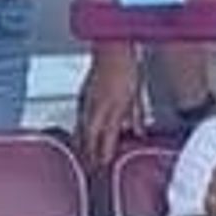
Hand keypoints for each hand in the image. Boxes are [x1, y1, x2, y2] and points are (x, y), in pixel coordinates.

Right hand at [73, 43, 144, 164]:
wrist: (112, 49)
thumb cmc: (125, 68)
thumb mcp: (136, 95)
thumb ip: (134, 115)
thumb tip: (136, 130)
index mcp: (113, 109)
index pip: (107, 139)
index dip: (105, 155)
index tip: (104, 166)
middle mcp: (97, 107)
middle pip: (90, 138)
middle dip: (90, 154)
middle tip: (90, 166)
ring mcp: (87, 102)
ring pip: (81, 129)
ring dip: (82, 143)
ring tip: (82, 154)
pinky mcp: (82, 96)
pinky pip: (79, 117)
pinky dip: (80, 128)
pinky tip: (80, 130)